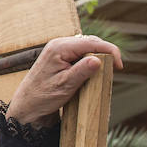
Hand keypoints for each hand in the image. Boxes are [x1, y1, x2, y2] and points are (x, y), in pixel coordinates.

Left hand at [6, 35, 122, 126]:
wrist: (26, 104)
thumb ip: (82, 71)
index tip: (120, 67)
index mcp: (60, 48)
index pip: (92, 43)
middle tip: (114, 70)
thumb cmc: (43, 96)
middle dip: (105, 54)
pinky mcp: (59, 56)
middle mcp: (59, 44)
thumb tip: (99, 60)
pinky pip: (80, 53)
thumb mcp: (65, 85)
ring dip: (98, 57)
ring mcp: (58, 49)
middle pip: (91, 42)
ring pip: (87, 47)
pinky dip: (89, 60)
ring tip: (104, 72)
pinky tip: (93, 71)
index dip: (110, 52)